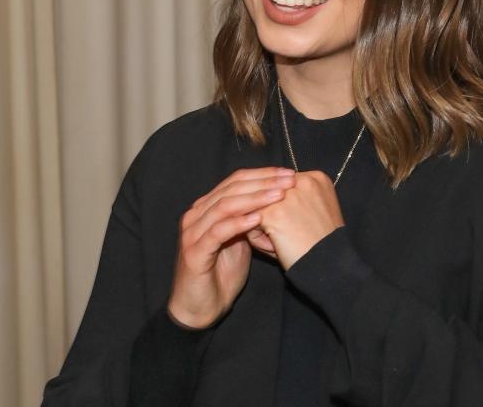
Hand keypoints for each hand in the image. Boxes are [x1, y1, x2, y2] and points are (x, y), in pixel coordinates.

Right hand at [167, 167, 294, 327]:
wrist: (199, 309)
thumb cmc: (221, 275)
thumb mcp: (241, 242)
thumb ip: (251, 221)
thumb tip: (277, 202)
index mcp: (206, 208)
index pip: (236, 181)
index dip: (263, 175)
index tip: (289, 174)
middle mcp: (196, 215)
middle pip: (231, 188)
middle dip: (263, 182)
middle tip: (289, 180)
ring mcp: (193, 232)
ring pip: (225, 206)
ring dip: (254, 199)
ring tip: (279, 195)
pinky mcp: (194, 252)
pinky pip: (217, 232)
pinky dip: (238, 223)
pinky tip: (258, 219)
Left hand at [255, 170, 344, 269]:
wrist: (328, 265)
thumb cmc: (323, 245)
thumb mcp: (318, 211)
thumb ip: (298, 199)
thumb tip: (267, 200)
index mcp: (316, 178)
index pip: (283, 185)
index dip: (282, 206)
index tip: (295, 226)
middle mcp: (302, 180)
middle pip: (268, 193)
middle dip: (270, 215)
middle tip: (287, 236)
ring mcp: (286, 195)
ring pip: (257, 206)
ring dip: (262, 226)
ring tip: (280, 242)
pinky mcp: (272, 212)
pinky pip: (250, 221)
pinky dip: (257, 238)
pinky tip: (275, 247)